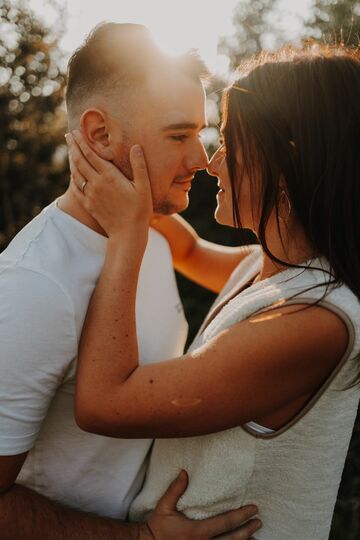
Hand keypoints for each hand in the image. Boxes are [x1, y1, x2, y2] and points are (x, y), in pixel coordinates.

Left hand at [65, 130, 152, 236]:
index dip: (82, 142)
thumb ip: (139, 165)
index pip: (91, 154)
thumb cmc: (139, 210)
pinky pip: (76, 187)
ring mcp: (90, 194)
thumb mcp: (143, 187)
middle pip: (80, 160)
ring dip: (71, 159)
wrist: (127, 233)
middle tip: (68, 135)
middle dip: (73, 146)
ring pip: (76, 173)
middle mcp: (96, 183)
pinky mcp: (88, 204)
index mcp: (109, 176)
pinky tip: (73, 172)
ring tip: (69, 149)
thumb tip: (136, 146)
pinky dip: (73, 176)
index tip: (76, 131)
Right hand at [139, 470, 261, 539]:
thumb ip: (175, 490)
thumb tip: (184, 472)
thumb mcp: (164, 507)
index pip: (225, 523)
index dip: (241, 516)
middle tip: (258, 521)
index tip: (253, 509)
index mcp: (196, 532)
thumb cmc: (158, 527)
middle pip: (232, 539)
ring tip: (255, 535)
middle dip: (247, 530)